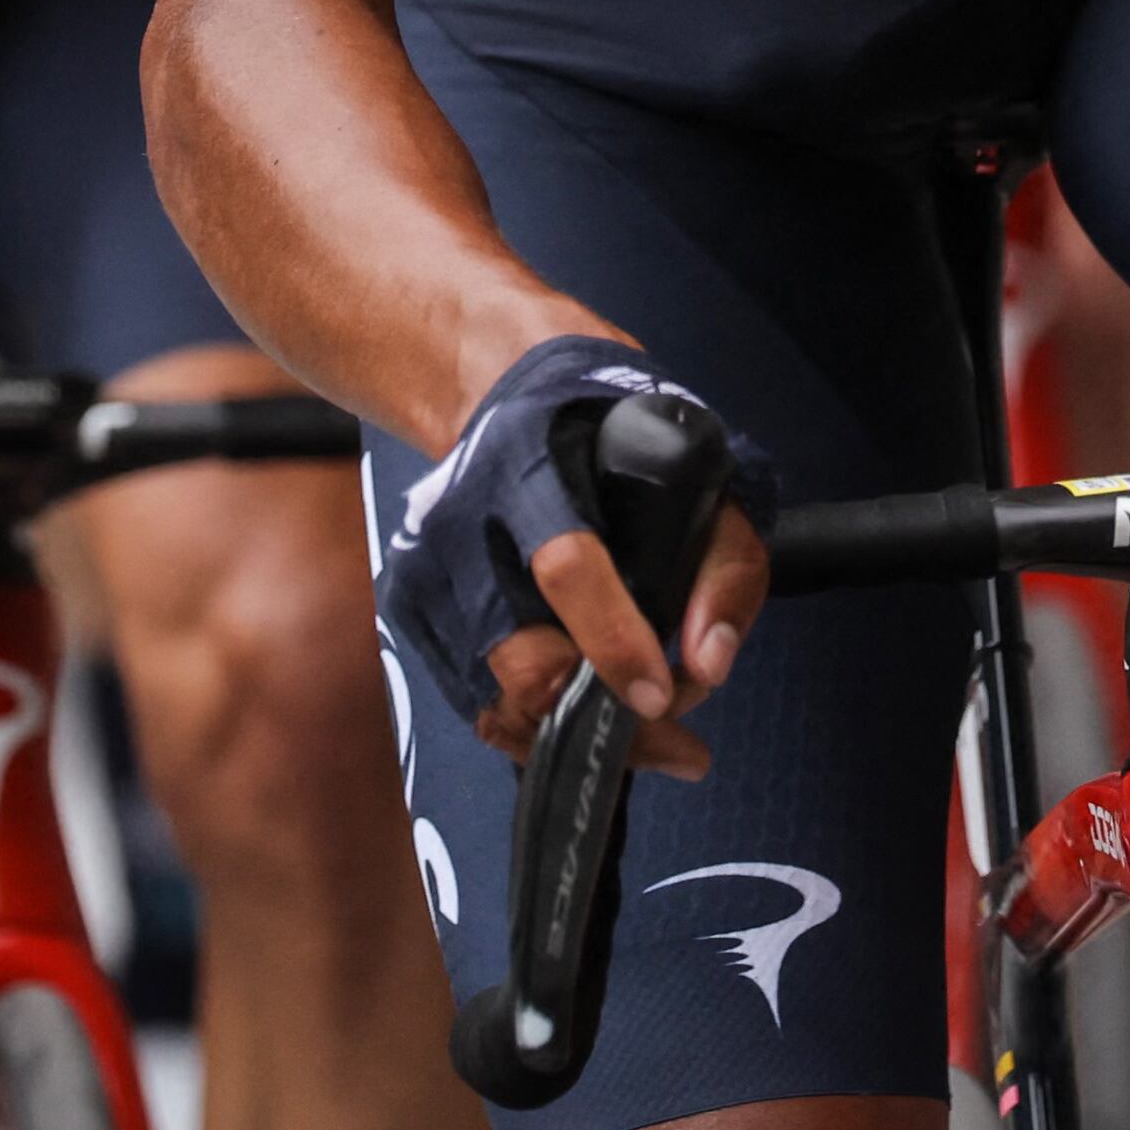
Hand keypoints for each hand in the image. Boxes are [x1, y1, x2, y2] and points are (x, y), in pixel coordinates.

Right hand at [379, 336, 777, 774]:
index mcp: (532, 468)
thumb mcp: (693, 465)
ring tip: (641, 735)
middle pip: (521, 661)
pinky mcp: (408, 604)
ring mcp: (427, 570)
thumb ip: (722, 563)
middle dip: (603, 720)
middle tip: (676, 741)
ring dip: (576, 737)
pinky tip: (585, 715)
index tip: (659, 695)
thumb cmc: (602, 428)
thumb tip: (710, 663)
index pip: (566, 567)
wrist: (486, 388)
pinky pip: (475, 701)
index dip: (614, 641)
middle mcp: (465, 522)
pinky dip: (536, 726)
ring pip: (496, 701)